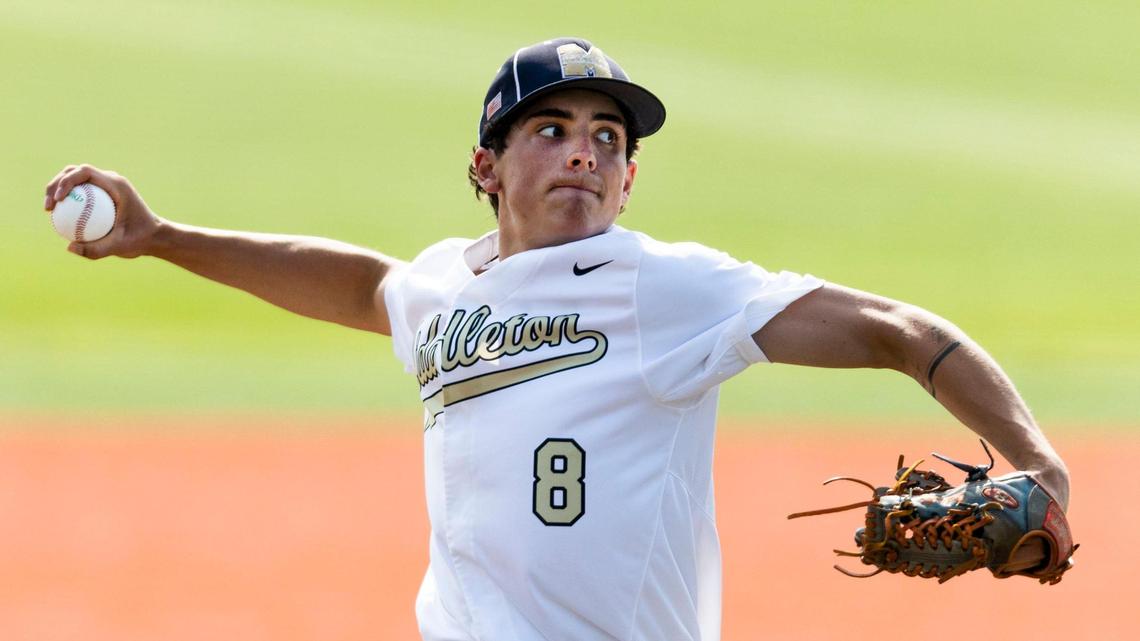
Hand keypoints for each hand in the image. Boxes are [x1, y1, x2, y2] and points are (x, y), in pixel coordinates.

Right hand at [44, 164, 163, 258]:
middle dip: (56, 184)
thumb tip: (70, 247)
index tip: (58, 199)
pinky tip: (59, 218)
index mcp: (117, 184)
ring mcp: (107, 185)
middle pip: (76, 171)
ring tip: (49, 211)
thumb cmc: (141, 239)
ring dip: (59, 190)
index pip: (85, 172)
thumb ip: (96, 249)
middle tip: (48, 206)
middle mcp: (111, 180)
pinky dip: (69, 200)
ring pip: (76, 180)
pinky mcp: (104, 193)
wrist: (155, 236)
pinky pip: (83, 192)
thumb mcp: (120, 247)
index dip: (66, 181)